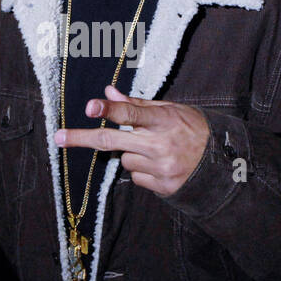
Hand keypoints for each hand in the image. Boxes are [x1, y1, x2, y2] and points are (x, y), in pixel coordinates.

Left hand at [53, 85, 208, 196]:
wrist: (222, 164)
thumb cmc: (193, 129)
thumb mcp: (171, 110)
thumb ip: (137, 105)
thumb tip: (107, 93)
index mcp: (165, 121)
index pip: (131, 114)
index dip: (109, 110)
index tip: (90, 107)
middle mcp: (161, 146)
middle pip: (112, 142)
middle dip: (82, 138)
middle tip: (58, 137)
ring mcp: (161, 168)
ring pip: (125, 160)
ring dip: (132, 153)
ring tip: (155, 149)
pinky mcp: (162, 187)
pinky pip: (136, 177)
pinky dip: (142, 169)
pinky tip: (160, 164)